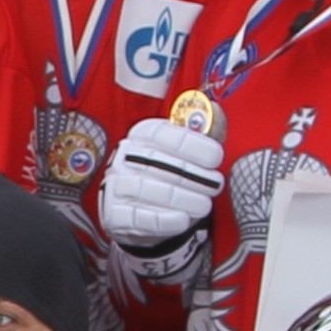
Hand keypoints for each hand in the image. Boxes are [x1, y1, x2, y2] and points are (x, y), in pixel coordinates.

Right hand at [92, 113, 224, 253]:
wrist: (142, 212)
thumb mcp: (188, 151)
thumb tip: (215, 110)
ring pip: (148, 189)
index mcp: (142, 133)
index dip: (193, 145)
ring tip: (204, 205)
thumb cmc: (171, 175)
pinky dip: (163, 219)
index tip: (216, 158)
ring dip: (182, 198)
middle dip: (194, 175)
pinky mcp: (114, 213)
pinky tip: (183, 220)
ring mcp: (116, 184)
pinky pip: (137, 217)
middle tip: (216, 185)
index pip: (165, 134)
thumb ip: (204, 132)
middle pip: (160, 163)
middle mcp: (125, 156)